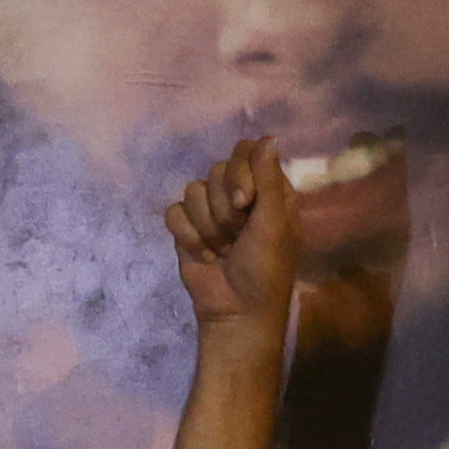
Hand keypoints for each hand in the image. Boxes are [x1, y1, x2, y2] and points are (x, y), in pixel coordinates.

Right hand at [165, 134, 304, 328]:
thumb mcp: (273, 225)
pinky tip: (204, 256)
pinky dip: (188, 236)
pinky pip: (175, 212)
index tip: (245, 202)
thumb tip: (269, 137)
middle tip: (238, 235)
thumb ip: (267, 180)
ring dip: (208, 227)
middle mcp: (238, 195)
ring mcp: (210, 211)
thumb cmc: (265, 270)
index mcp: (267, 190)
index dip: (240, 173)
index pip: (246, 152)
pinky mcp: (187, 229)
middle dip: (224, 208)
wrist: (237, 311)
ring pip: (194, 191)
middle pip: (217, 170)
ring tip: (223, 250)